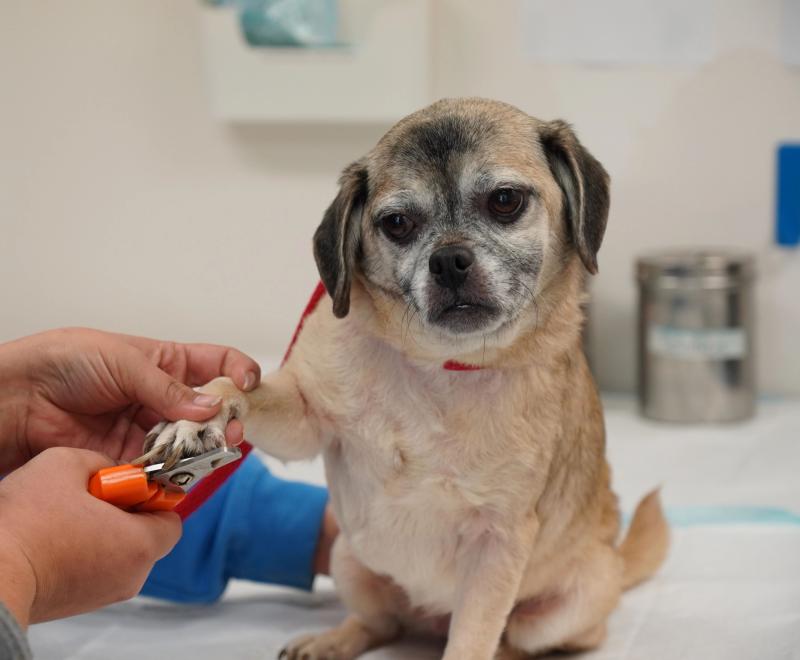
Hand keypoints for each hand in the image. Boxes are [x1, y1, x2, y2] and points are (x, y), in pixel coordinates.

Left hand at [0, 328, 260, 472]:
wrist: (17, 398)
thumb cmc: (64, 361)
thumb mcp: (123, 362)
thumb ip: (168, 388)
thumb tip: (211, 405)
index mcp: (166, 362)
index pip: (216, 365)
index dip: (237, 373)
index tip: (247, 385)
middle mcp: (162, 397)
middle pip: (209, 411)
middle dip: (226, 420)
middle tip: (231, 432)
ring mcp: (146, 429)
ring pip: (189, 443)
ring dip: (202, 449)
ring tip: (209, 453)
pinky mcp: (128, 459)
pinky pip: (160, 470)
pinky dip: (173, 474)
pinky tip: (180, 473)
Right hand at [0, 447, 180, 626]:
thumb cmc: (28, 524)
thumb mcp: (68, 463)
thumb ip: (102, 460)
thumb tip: (109, 469)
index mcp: (141, 544)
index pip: (171, 518)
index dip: (153, 496)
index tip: (128, 484)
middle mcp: (131, 575)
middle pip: (146, 534)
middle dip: (125, 511)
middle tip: (93, 495)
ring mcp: (105, 593)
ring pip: (120, 551)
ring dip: (102, 530)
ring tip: (69, 515)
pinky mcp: (79, 603)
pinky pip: (96, 568)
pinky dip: (85, 550)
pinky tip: (56, 536)